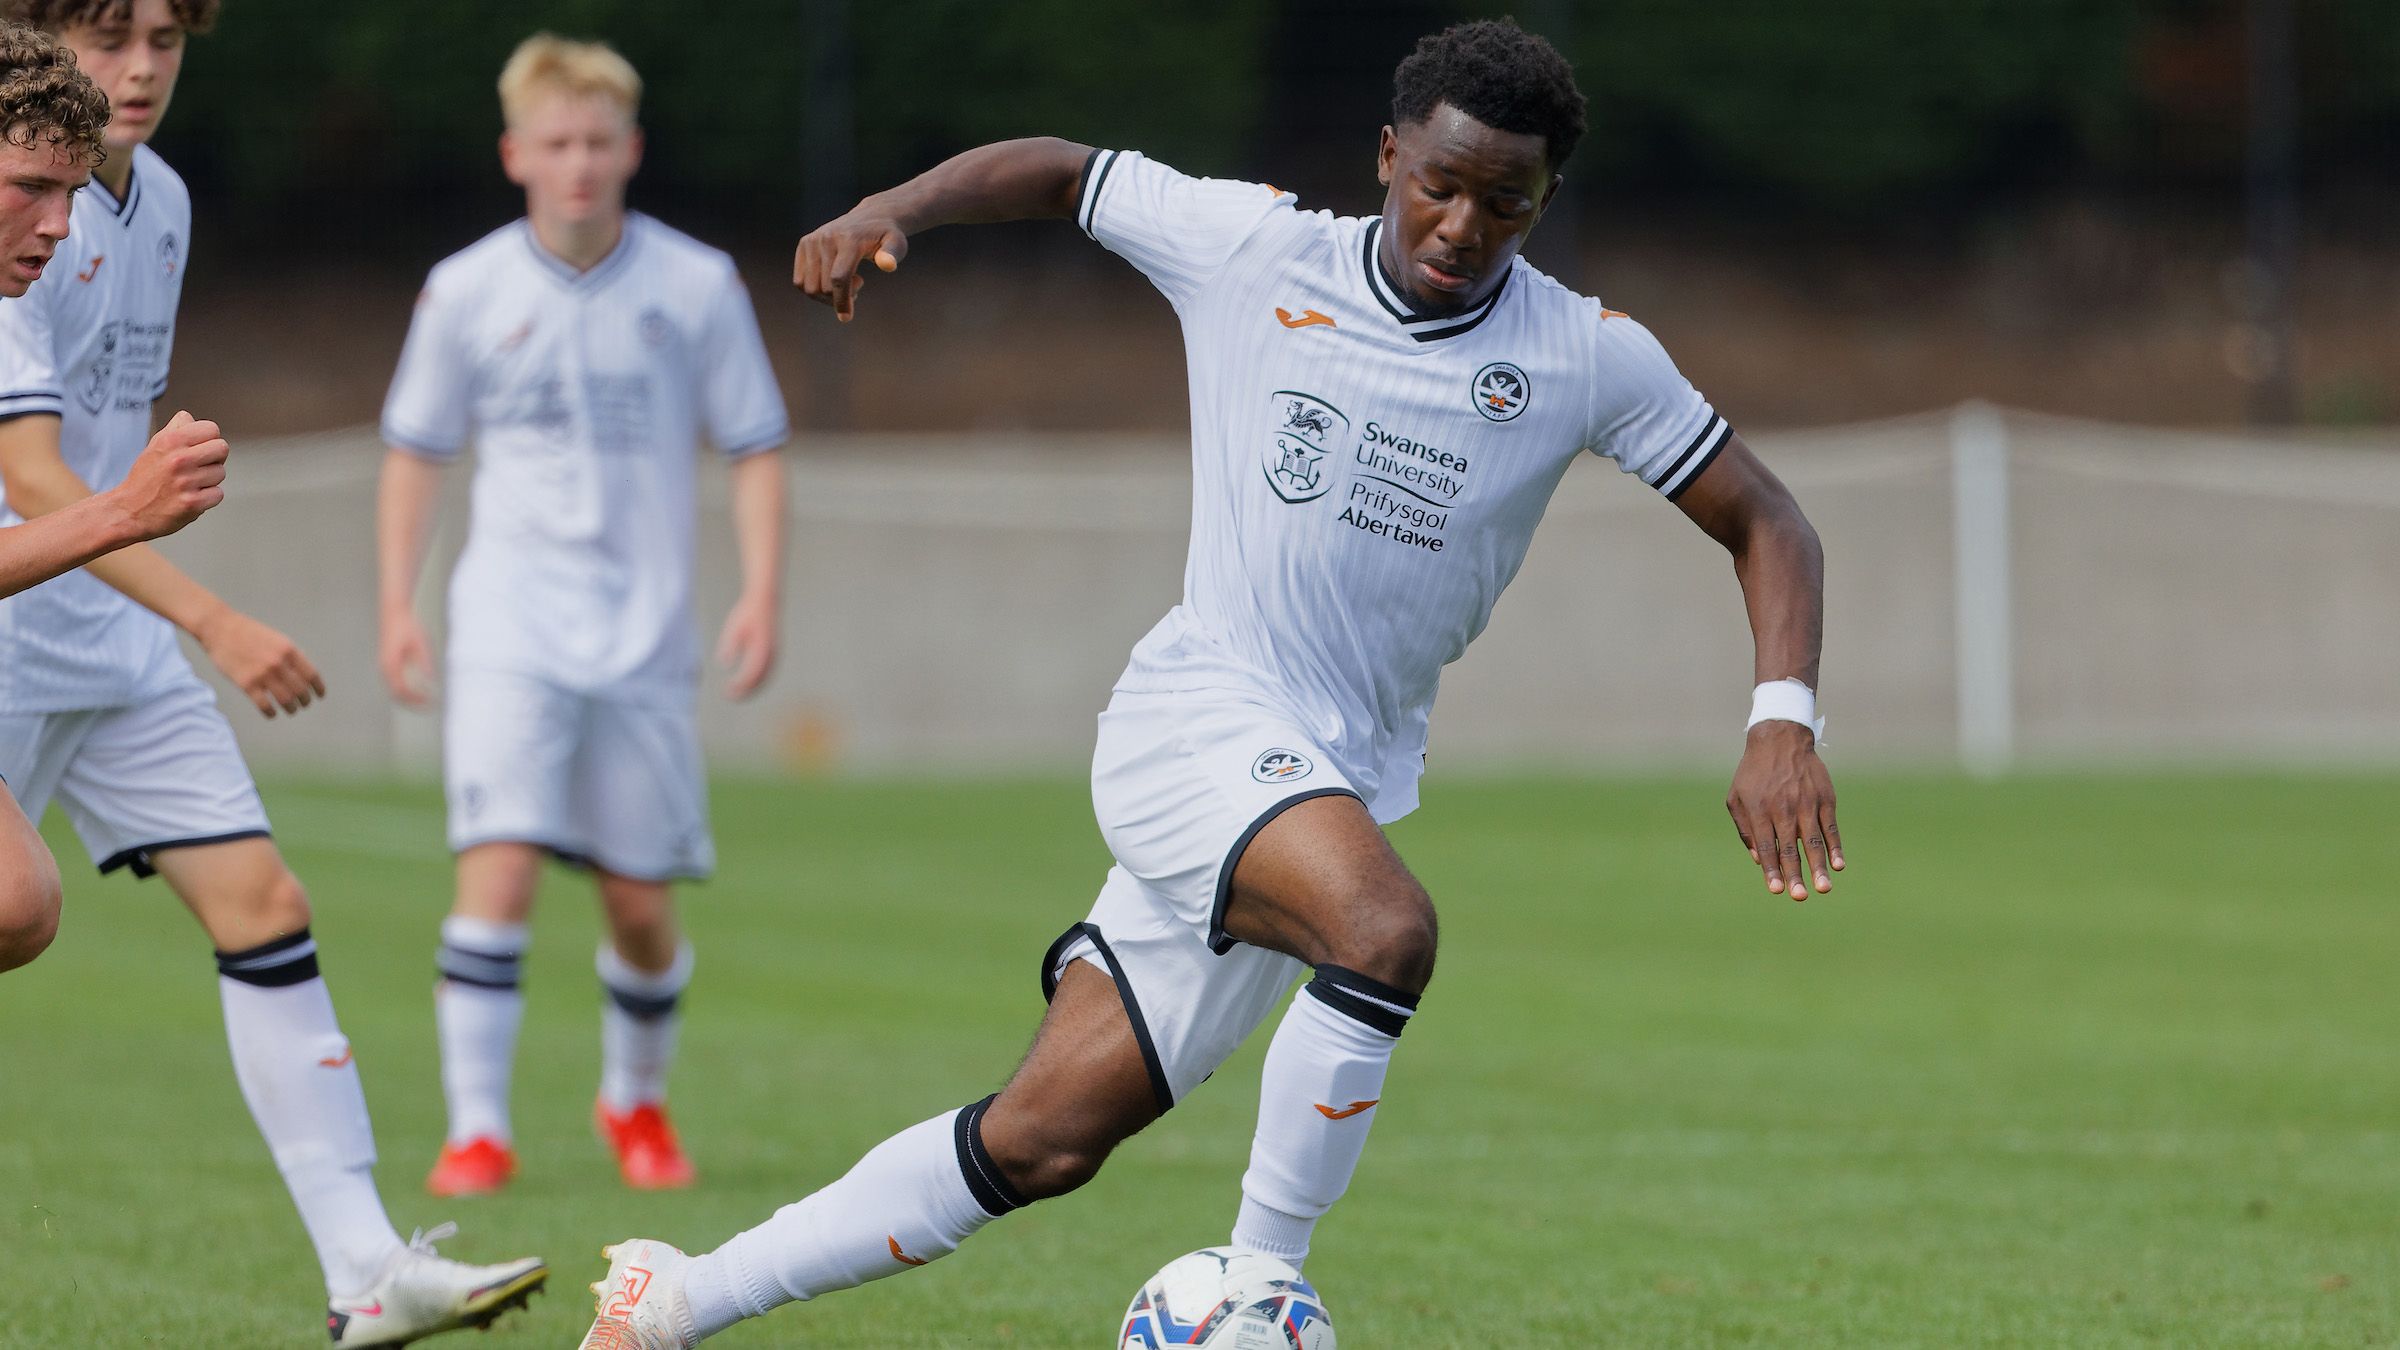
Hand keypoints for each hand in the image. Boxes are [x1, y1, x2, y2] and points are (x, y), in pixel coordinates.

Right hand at [111, 411, 226, 541]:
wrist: (129, 511)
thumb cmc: (144, 478)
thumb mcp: (154, 446)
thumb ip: (175, 430)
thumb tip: (189, 418)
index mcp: (170, 441)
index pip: (212, 429)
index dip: (208, 439)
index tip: (199, 448)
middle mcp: (179, 459)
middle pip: (222, 448)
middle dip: (213, 457)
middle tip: (198, 466)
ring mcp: (186, 482)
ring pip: (221, 472)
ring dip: (209, 479)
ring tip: (189, 484)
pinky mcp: (193, 503)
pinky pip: (218, 494)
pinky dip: (207, 498)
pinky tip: (190, 496)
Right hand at [195, 606, 324, 717]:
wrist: (218, 628)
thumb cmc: (247, 633)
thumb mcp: (276, 638)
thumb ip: (290, 656)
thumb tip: (303, 675)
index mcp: (288, 650)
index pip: (311, 675)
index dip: (318, 688)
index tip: (319, 695)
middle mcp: (278, 663)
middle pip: (300, 690)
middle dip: (305, 700)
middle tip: (304, 704)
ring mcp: (262, 674)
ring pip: (285, 700)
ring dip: (291, 708)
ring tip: (291, 710)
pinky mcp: (246, 684)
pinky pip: (264, 705)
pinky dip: (271, 712)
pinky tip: (272, 713)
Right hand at [379, 606, 434, 708]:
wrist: (395, 613)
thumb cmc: (409, 626)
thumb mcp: (421, 643)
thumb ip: (424, 661)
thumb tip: (430, 679)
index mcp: (391, 664)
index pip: (402, 690)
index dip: (416, 699)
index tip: (430, 702)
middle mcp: (385, 667)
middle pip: (396, 694)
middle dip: (412, 702)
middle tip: (428, 705)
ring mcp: (384, 666)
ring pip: (394, 689)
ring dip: (408, 697)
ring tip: (425, 700)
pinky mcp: (387, 663)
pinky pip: (394, 683)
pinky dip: (405, 690)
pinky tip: (417, 689)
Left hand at [715, 592, 776, 700]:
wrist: (765, 602)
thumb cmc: (747, 614)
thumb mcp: (734, 628)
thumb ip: (730, 646)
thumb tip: (724, 664)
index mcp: (762, 647)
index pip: (751, 672)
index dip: (740, 684)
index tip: (727, 689)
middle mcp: (771, 653)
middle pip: (760, 679)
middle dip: (745, 691)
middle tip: (730, 697)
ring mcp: (775, 654)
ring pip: (765, 678)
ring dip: (752, 688)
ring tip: (736, 694)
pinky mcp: (773, 654)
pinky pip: (767, 673)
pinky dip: (757, 682)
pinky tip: (745, 685)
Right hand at [793, 208, 906, 320]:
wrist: (872, 217)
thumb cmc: (887, 236)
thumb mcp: (897, 243)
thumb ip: (893, 254)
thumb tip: (888, 265)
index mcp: (848, 240)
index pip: (838, 279)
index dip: (842, 302)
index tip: (847, 317)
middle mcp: (825, 238)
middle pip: (821, 287)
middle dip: (838, 298)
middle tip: (858, 286)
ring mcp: (812, 240)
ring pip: (808, 286)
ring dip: (825, 296)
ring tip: (847, 283)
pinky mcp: (804, 244)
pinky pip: (800, 280)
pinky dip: (814, 288)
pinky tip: (832, 279)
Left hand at [1725, 720, 1842, 897]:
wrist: (1780, 739)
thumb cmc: (1753, 773)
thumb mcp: (1737, 798)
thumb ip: (1745, 830)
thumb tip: (1758, 860)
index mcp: (1759, 810)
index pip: (1766, 846)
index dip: (1771, 869)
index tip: (1777, 889)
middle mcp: (1783, 808)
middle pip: (1789, 847)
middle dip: (1794, 874)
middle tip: (1799, 897)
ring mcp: (1806, 803)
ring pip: (1813, 841)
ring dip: (1818, 867)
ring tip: (1823, 888)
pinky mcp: (1825, 798)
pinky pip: (1830, 827)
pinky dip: (1835, 846)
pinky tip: (1838, 864)